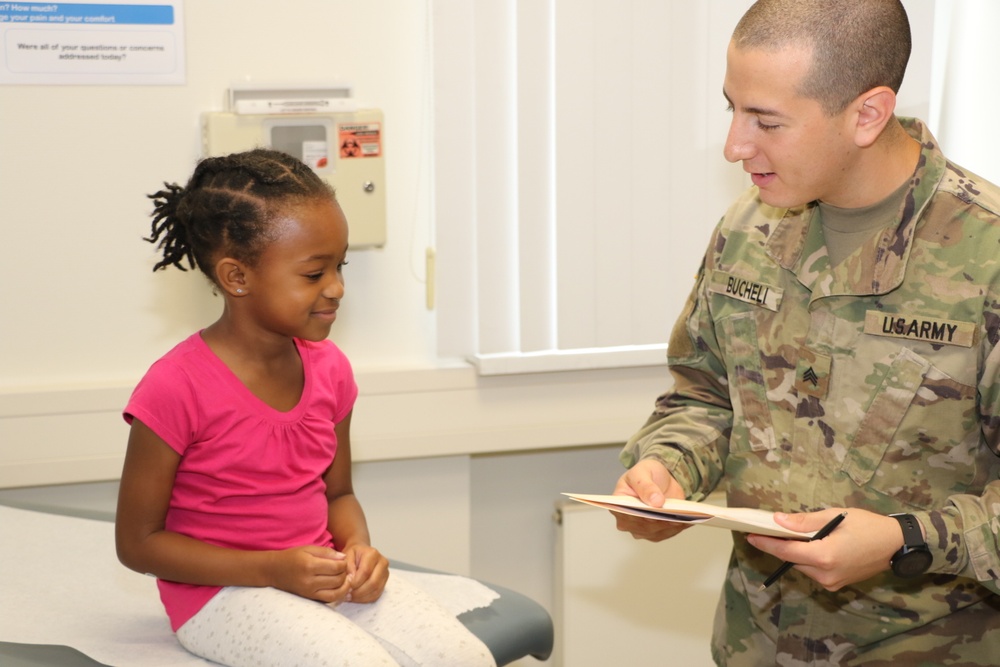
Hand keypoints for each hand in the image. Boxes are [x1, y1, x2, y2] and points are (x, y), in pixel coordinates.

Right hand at [267, 545, 351, 602]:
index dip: (345, 564)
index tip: (343, 560)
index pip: (336, 567)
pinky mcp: (309, 598)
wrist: (274, 571)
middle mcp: (309, 581)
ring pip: (336, 592)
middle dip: (345, 574)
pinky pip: (328, 600)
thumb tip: (343, 558)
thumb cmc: (292, 557)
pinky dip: (337, 594)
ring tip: (345, 578)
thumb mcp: (308, 549)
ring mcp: (309, 592)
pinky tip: (339, 587)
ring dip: (344, 585)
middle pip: (338, 580)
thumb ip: (327, 552)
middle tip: (344, 568)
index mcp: (310, 565)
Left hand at [341, 543, 388, 602]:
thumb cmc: (353, 554)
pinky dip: (366, 599)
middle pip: (374, 582)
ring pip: (376, 590)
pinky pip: (377, 594)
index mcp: (373, 554)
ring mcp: (385, 573)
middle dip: (359, 592)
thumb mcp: (347, 555)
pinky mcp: (384, 581)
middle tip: (347, 595)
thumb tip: (351, 579)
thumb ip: (348, 566)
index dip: (355, 582)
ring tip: (350, 597)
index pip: (366, 572)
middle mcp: (382, 563)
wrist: (360, 553)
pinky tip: (356, 597)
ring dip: (362, 597)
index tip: (346, 587)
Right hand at [612, 458, 689, 541]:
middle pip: (643, 526)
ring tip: (685, 517)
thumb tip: (655, 501)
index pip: (627, 515)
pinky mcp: (657, 531)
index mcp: (618, 505)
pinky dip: (679, 527)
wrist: (658, 478)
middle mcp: (628, 520)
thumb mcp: (642, 473)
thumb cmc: (644, 474)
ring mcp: (642, 528)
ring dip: (671, 526)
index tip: (653, 513)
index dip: (640, 516)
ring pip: (658, 532)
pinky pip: (668, 532)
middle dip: (660, 521)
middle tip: (675, 515)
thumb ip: (646, 486)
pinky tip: (689, 519)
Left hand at [746, 508, 903, 590]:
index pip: (786, 552)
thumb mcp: (835, 516)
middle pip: (792, 560)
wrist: (897, 546)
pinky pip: (814, 571)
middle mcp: (825, 574)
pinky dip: (808, 558)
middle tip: (767, 529)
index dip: (766, 544)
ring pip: (802, 566)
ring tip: (790, 535)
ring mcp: (832, 582)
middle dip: (779, 545)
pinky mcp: (837, 584)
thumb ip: (804, 521)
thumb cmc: (868, 526)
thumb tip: (778, 521)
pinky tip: (809, 545)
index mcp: (824, 556)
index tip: (750, 535)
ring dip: (795, 552)